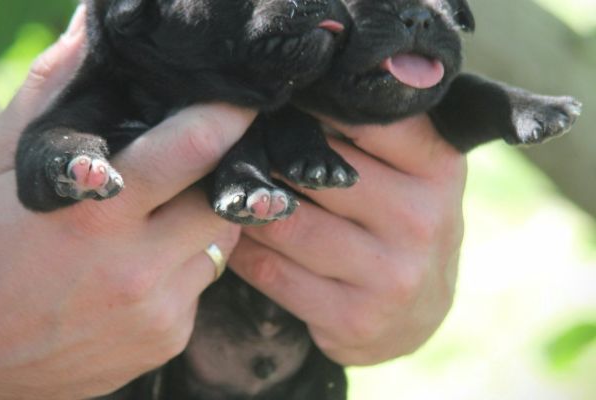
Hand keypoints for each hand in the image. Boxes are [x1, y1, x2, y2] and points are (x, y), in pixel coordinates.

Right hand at [0, 7, 253, 398]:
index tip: (242, 101)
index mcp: (94, 212)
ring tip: (151, 223)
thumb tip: (94, 28)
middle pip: (222, 199)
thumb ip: (52, 93)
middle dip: (217, 176)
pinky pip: (201, 285)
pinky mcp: (168, 339)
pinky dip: (184, 267)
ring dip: (200, 222)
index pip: (193, 150)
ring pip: (219, 243)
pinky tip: (141, 269)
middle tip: (191, 167)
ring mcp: (157, 311)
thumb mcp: (1, 165)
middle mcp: (136, 268)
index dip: (227, 118)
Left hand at [230, 115, 465, 364]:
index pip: (362, 119)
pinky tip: (241, 236)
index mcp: (438, 167)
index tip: (280, 107)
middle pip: (313, 174)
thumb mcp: (414, 170)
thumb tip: (293, 95)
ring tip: (237, 193)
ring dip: (250, 208)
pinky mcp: (356, 319)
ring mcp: (391, 275)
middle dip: (269, 161)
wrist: (421, 309)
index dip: (309, 110)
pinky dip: (245, 250)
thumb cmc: (405, 222)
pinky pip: (272, 273)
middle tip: (239, 152)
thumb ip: (374, 132)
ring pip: (285, 225)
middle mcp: (421, 220)